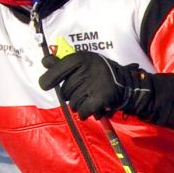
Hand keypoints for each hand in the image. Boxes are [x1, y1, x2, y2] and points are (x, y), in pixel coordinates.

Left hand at [39, 47, 173, 122]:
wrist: (128, 85)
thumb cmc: (102, 75)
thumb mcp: (84, 64)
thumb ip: (63, 64)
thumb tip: (44, 61)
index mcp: (82, 58)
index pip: (58, 68)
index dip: (49, 78)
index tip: (45, 85)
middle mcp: (88, 68)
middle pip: (66, 90)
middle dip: (72, 95)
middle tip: (84, 92)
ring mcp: (95, 83)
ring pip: (74, 103)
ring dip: (80, 105)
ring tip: (90, 99)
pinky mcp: (102, 97)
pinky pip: (83, 111)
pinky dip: (86, 114)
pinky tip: (91, 109)